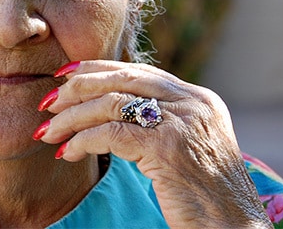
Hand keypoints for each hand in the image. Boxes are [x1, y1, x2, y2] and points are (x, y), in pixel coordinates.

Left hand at [34, 60, 270, 227]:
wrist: (234, 227)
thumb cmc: (205, 197)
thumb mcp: (188, 146)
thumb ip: (161, 121)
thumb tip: (110, 108)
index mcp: (198, 98)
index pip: (138, 70)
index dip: (96, 69)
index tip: (64, 77)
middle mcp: (192, 102)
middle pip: (121, 78)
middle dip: (77, 88)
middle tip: (47, 104)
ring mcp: (182, 122)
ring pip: (110, 104)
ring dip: (72, 118)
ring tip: (49, 132)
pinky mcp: (168, 147)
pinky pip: (110, 134)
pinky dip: (83, 141)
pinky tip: (69, 152)